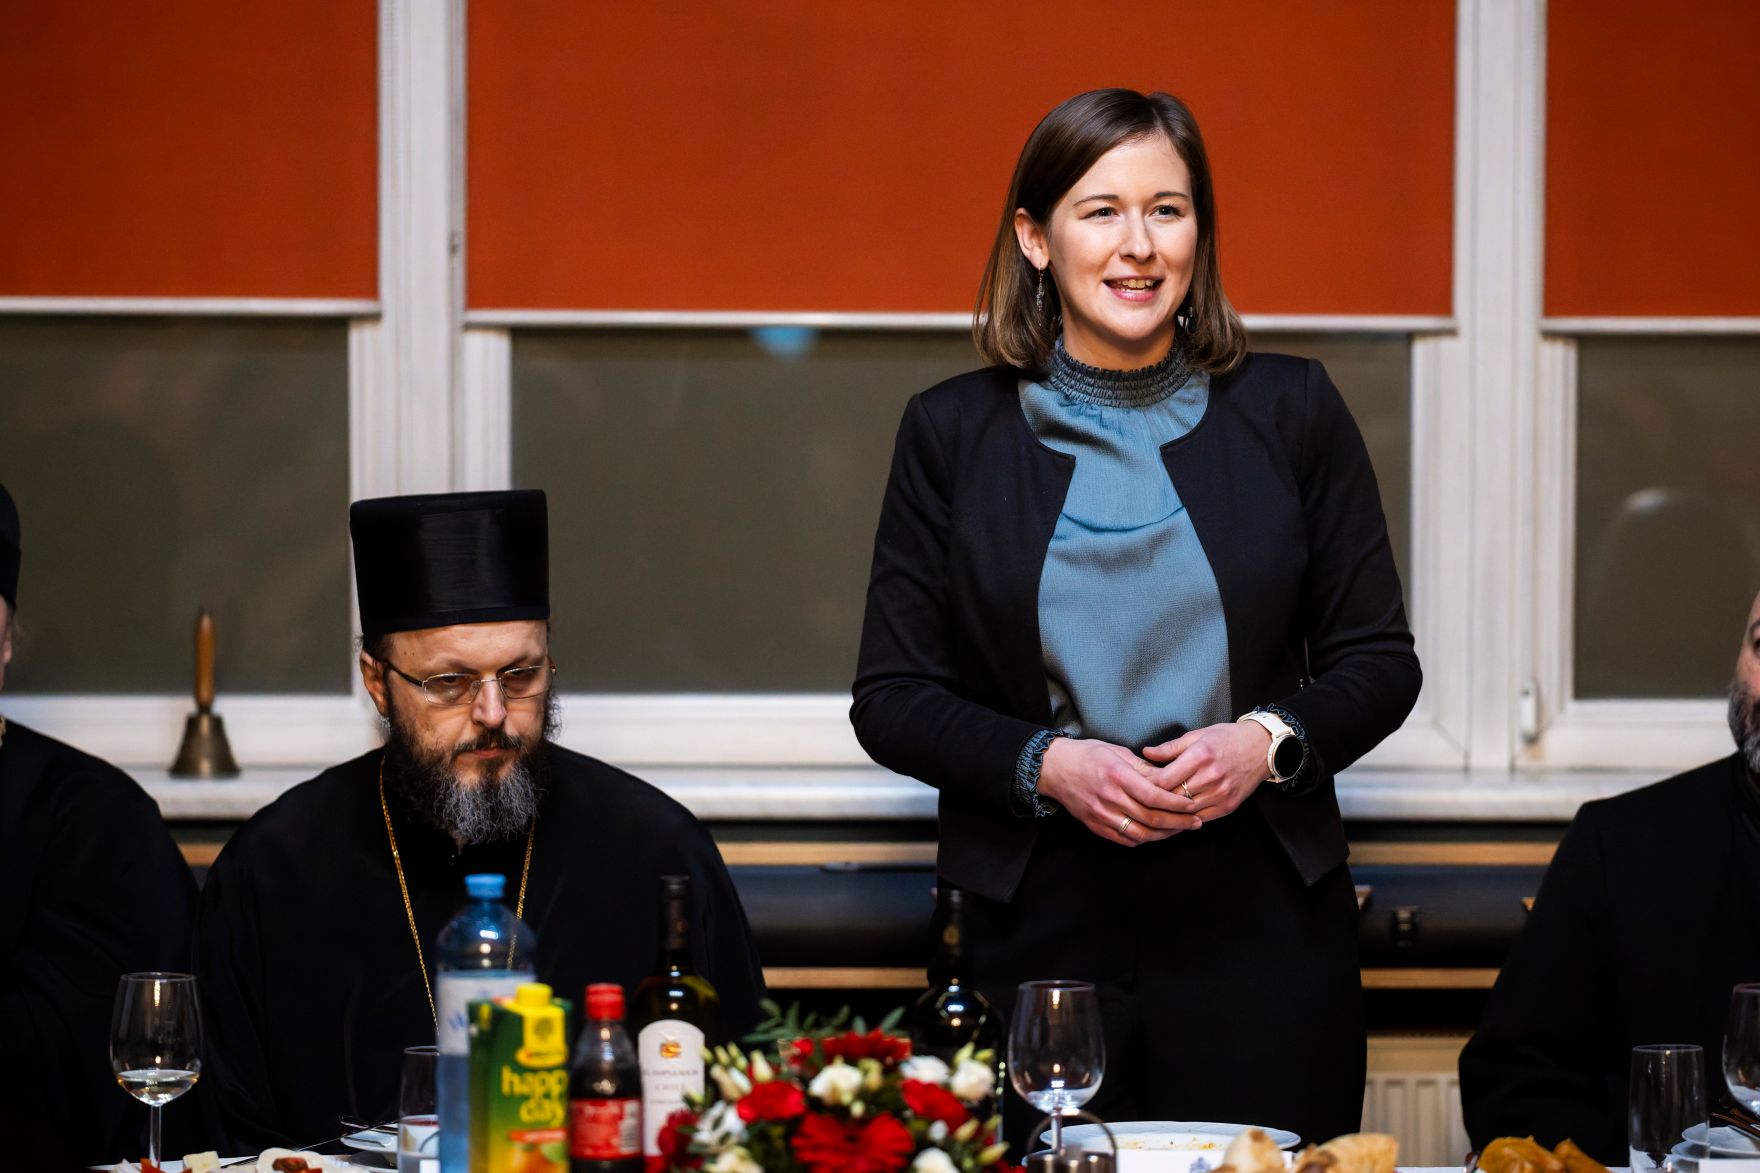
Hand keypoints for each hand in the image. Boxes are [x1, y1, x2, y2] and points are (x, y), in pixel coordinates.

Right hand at [1035, 736, 1202, 846]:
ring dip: (1164, 835)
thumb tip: (1171, 778)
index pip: (1154, 795)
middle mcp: (1109, 797)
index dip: (1176, 804)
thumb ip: (1144, 768)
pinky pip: (1124, 839)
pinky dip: (1144, 839)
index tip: (1192, 806)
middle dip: (1178, 823)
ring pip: (1140, 833)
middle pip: (1150, 818)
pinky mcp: (1095, 825)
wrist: (1055, 768)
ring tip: (1179, 830)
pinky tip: (1155, 834)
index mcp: (1118, 775)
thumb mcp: (1118, 752)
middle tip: (1195, 822)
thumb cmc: (1088, 755)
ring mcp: (1101, 814)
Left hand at [1143, 721, 1271, 822]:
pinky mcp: (1229, 806)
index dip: (1147, 785)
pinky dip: (1186, 818)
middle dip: (1155, 800)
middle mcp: (1211, 776)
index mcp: (1200, 756)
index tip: (1138, 785)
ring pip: (1186, 811)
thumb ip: (1170, 748)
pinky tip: (1174, 817)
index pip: (1164, 780)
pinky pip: (1201, 818)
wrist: (1261, 748)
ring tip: (1154, 811)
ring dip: (1169, 812)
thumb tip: (1146, 753)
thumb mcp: (1197, 735)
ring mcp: (1221, 793)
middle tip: (1140, 801)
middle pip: (1173, 797)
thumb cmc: (1227, 738)